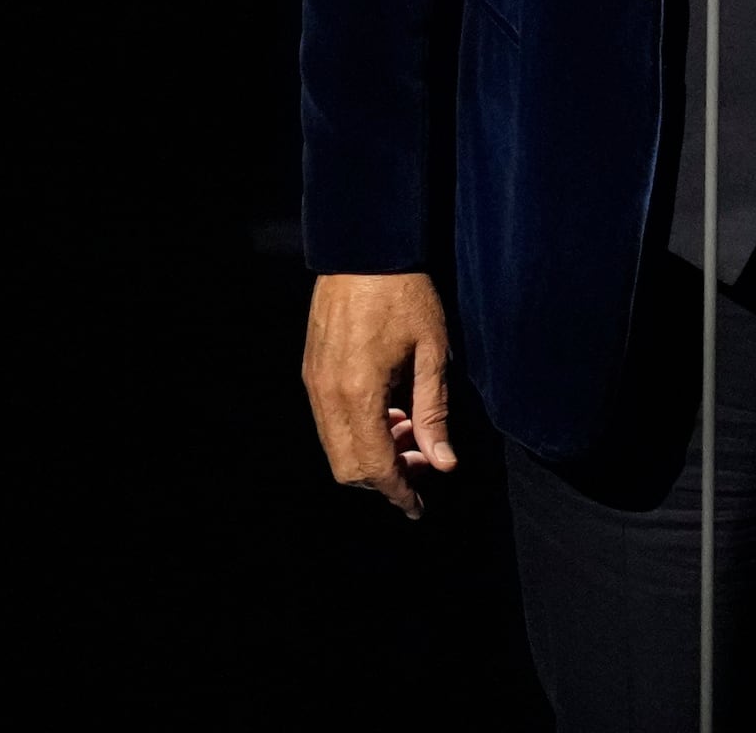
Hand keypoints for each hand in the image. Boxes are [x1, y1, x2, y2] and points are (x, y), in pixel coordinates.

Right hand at [303, 270, 458, 517]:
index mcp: (359, 393)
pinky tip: (388, 411)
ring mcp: (314, 384)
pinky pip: (329, 423)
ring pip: (335, 448)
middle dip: (384, 479)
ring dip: (370, 455)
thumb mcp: (432, 353)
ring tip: (408, 432)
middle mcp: (328, 395)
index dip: (399, 492)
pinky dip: (357, 433)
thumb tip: (444, 463)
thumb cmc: (405, 295)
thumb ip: (434, 413)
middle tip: (422, 463)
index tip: (419, 506)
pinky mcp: (311, 372)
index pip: (374, 467)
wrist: (363, 250)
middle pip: (348, 468)